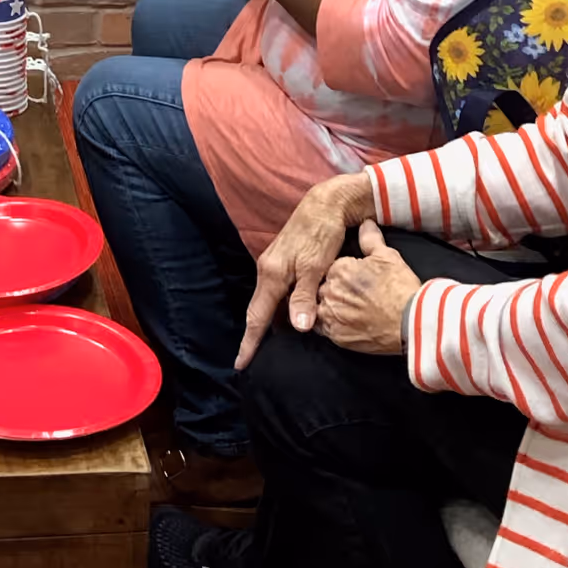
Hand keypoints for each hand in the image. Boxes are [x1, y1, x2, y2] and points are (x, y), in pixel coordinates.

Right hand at [235, 170, 375, 369]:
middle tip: (249, 359)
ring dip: (265, 322)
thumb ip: (305, 297)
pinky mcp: (283, 260)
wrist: (327, 203)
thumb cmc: (322, 233)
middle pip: (258, 310)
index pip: (258, 316)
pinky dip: (274, 307)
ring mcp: (274, 264)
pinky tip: (281, 315)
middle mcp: (267, 269)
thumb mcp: (317, 265)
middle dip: (253, 335)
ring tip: (263, 344)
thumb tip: (298, 328)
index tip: (240, 364)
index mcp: (272, 273)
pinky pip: (274, 291)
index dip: (250, 341)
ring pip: (266, 300)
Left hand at [316, 221, 421, 355]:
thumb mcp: (388, 257)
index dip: (344, 275)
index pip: (332, 269)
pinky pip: (324, 329)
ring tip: (348, 311)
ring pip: (320, 308)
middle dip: (334, 291)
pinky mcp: (336, 336)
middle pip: (323, 288)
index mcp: (339, 269)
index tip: (354, 281)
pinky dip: (331, 326)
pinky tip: (345, 324)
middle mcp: (330, 291)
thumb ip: (370, 240)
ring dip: (330, 308)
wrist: (411, 322)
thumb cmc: (400, 288)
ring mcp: (331, 315)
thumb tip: (365, 224)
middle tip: (353, 297)